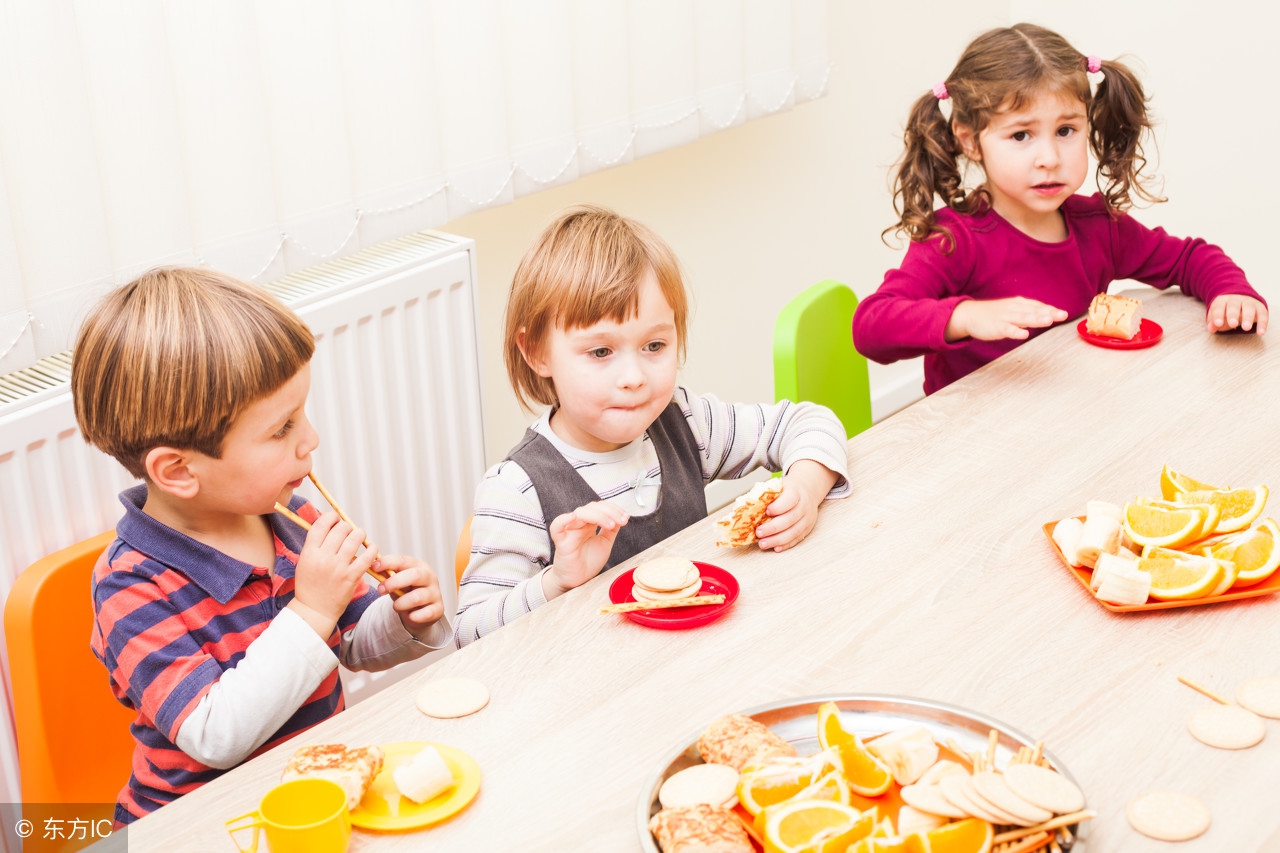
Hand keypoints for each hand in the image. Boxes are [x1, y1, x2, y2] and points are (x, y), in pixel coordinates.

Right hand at [288, 512, 377, 637]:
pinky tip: (371, 549)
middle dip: (347, 526)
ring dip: (360, 534)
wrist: (314, 610)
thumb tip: (329, 524)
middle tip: (348, 532)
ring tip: (359, 537)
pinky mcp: (352, 577)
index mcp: (309, 552)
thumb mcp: (305, 562)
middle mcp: (323, 558)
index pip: (321, 524)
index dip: (331, 517)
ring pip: (355, 538)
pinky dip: (372, 549)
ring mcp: (338, 567)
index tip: (336, 519)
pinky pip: (367, 556)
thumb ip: (315, 544)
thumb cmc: (309, 585)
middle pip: (341, 529)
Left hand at [376, 555, 445, 635]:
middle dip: (394, 582)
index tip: (374, 567)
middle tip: (380, 590)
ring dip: (401, 603)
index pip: (403, 561)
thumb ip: (386, 574)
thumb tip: (370, 565)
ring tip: (396, 606)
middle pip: (414, 575)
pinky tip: (410, 615)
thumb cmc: (407, 592)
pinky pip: (426, 614)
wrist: (421, 611)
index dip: (388, 562)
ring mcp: (435, 593)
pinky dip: (414, 616)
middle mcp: (429, 577)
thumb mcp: (396, 581)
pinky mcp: (438, 609)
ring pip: (417, 597)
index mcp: (418, 566)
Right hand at [542, 502, 629, 598]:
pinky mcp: (561, 541)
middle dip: (609, 511)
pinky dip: (564, 519)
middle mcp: (580, 525)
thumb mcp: (605, 543)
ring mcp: (570, 531)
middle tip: (622, 520)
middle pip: (591, 507)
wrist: (578, 581)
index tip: (626, 517)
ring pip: (580, 513)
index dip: (613, 509)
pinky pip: (557, 526)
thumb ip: (611, 530)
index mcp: (589, 524)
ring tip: (611, 525)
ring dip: (598, 516)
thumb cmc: (588, 563)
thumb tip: (621, 517)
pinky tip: (574, 517)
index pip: (600, 508)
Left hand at [754, 461, 838, 551]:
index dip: (778, 507)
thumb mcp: (779, 486)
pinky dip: (786, 544)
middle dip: (773, 528)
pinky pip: (797, 539)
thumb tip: (746, 506)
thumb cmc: (789, 490)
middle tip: (759, 532)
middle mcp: (804, 506)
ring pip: (794, 532)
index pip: (790, 499)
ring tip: (763, 543)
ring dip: (777, 540)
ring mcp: (807, 519)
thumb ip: (766, 495)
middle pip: (790, 519)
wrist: (808, 491)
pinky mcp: (807, 529)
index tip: (766, 511)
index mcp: (796, 492)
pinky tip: (775, 547)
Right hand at [945, 297, 1067, 341]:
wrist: (970, 315)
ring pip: (1023, 318)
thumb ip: (1028, 313)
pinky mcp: (996, 327)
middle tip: (1062, 315)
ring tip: (1048, 321)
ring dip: (1036, 319)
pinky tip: (1024, 334)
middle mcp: (1014, 309)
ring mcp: (1005, 318)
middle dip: (1048, 313)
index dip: (1050, 309)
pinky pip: (1007, 329)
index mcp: (1019, 304)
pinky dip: (1016, 331)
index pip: (1037, 306)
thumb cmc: (992, 314)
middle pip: (1033, 311)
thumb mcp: (1012, 309)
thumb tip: (1046, 315)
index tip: (1063, 313)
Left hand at [1207, 294, 1267, 334]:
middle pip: (1234, 306)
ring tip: (1246, 328)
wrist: (1240, 298)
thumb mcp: (1216, 316)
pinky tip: (1260, 332)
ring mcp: (1249, 303)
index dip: (1218, 315)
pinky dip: (1262, 323)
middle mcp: (1236, 300)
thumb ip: (1212, 322)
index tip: (1218, 323)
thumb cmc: (1225, 311)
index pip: (1219, 307)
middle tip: (1232, 324)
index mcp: (1222, 300)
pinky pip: (1262, 314)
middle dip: (1233, 315)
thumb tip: (1211, 329)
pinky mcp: (1260, 308)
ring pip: (1249, 308)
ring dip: (1248, 318)